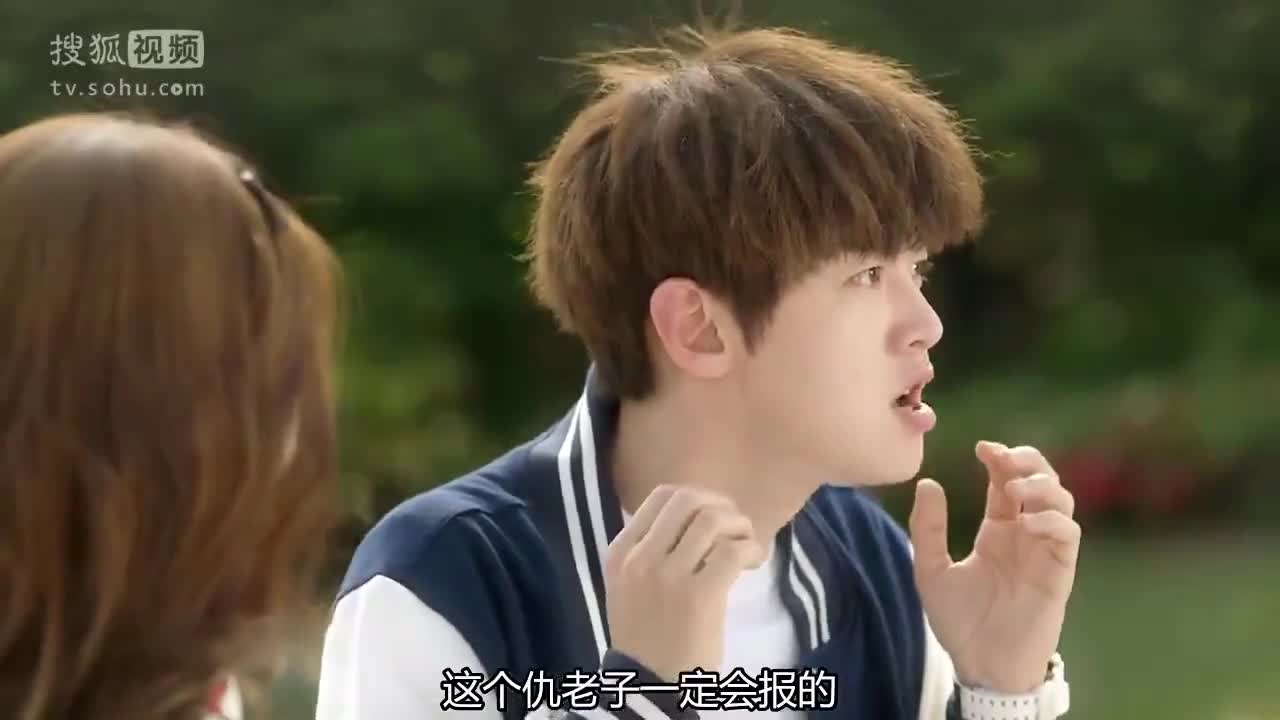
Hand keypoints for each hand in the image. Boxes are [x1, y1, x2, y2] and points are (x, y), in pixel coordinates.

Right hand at [604, 485, 765, 681]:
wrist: (650, 685)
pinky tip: (753, 562)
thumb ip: (650, 551)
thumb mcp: (629, 587)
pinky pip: (732, 551)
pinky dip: (751, 549)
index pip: (661, 496)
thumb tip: (698, 517)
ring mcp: (668, 576)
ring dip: (740, 526)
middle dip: (721, 505)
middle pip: (688, 499)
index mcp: (620, 553)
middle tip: (736, 526)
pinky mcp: (699, 596)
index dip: (697, 496)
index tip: (714, 514)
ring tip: (747, 544)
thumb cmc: (645, 636)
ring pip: (712, 519)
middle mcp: (640, 558)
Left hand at [909, 441, 1080, 693]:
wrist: (981, 665)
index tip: (981, 447)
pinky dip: (1052, 520)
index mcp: (997, 530)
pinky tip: (1026, 522)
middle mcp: (1024, 534)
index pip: (1005, 481)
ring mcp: (1043, 551)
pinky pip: (1068, 535)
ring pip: (1062, 501)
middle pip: (1041, 480)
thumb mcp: (931, 571)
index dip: (1000, 458)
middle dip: (1029, 460)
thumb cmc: (959, 622)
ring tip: (1015, 488)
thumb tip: (928, 483)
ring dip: (1043, 485)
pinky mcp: (1059, 572)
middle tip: (1005, 458)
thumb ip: (927, 529)